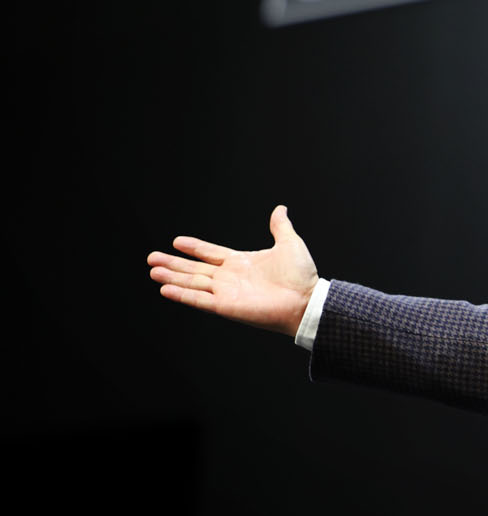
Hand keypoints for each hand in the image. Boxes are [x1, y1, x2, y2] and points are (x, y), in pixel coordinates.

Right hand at [147, 205, 318, 336]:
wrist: (306, 299)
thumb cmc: (300, 275)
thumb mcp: (289, 243)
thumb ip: (280, 227)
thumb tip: (280, 209)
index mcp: (241, 262)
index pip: (211, 253)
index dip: (194, 247)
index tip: (176, 241)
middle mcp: (229, 277)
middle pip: (195, 269)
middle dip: (173, 263)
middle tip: (151, 258)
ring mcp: (226, 292)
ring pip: (192, 283)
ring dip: (172, 277)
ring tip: (153, 271)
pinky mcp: (226, 306)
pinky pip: (199, 299)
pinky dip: (182, 295)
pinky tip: (165, 289)